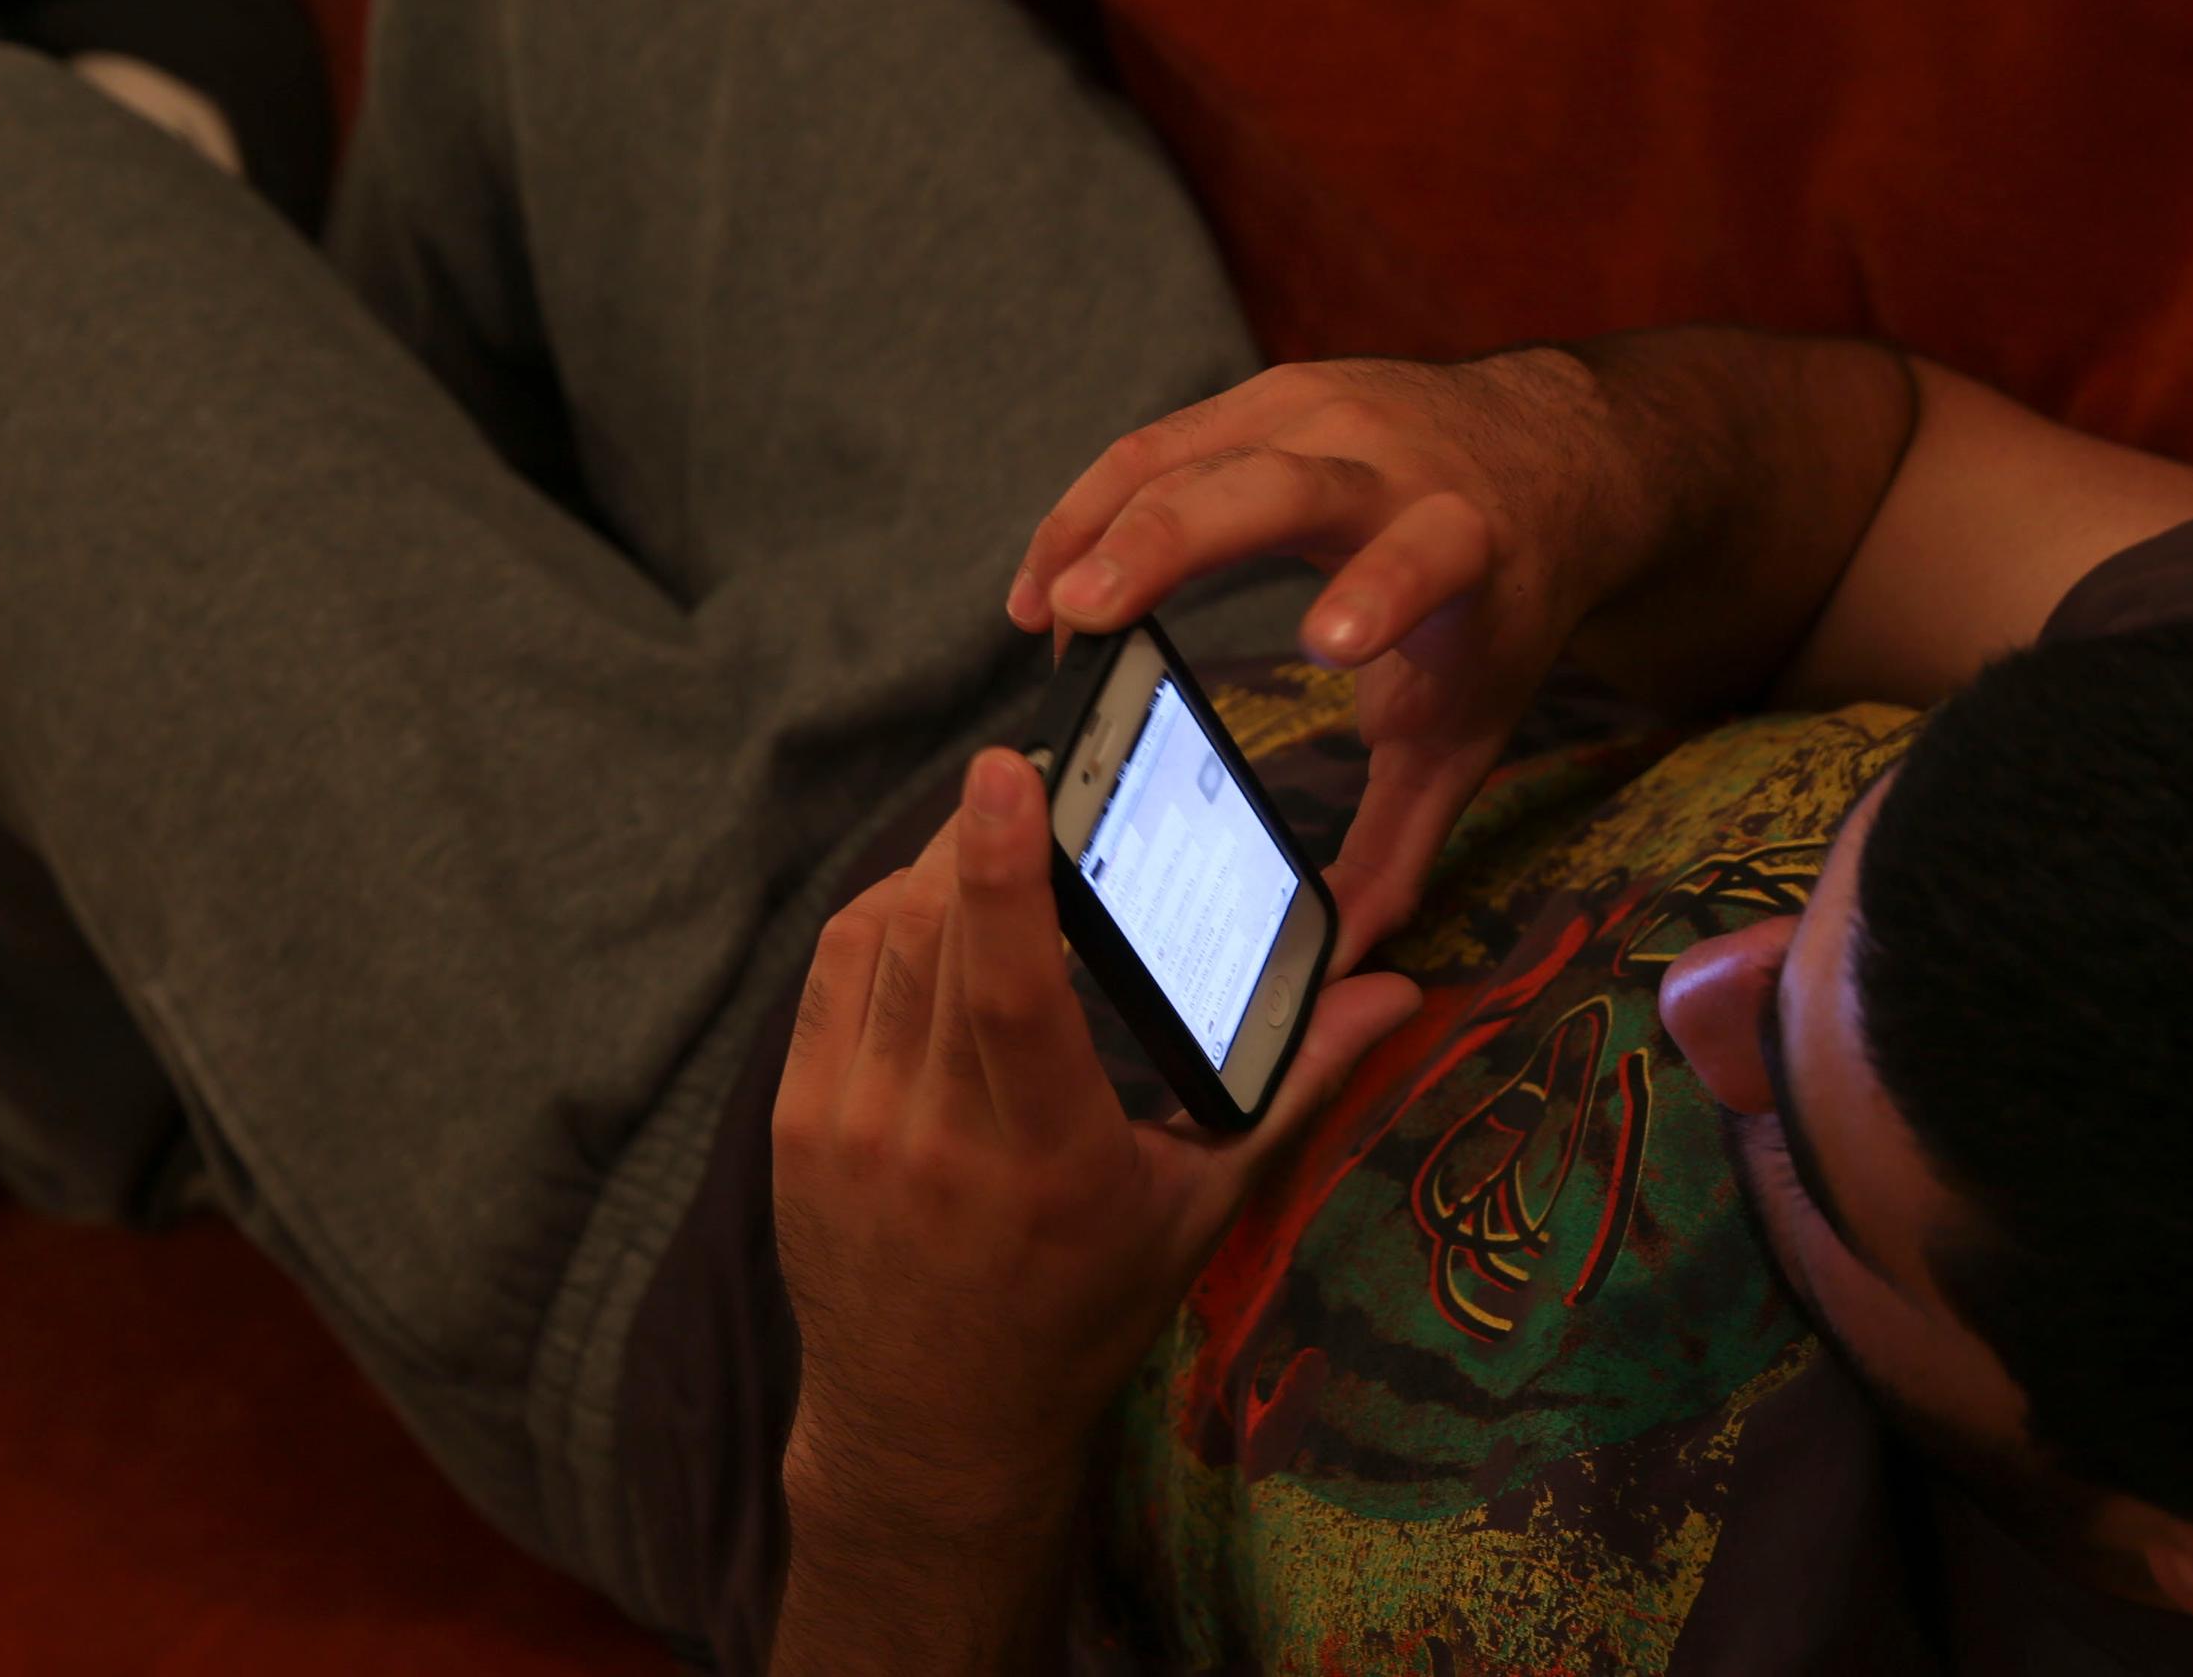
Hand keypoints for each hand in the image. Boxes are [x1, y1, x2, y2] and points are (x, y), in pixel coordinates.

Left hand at [772, 751, 1417, 1581]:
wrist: (935, 1424)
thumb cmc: (1085, 1310)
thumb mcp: (1200, 1207)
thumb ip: (1294, 1084)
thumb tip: (1399, 991)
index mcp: (1047, 1162)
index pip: (1011, 989)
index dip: (1007, 871)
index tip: (1007, 767)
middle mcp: (932, 1141)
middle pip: (937, 934)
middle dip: (981, 838)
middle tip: (1036, 785)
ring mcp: (847, 1130)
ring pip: (876, 937)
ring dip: (933, 869)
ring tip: (993, 842)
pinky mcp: (793, 1124)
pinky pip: (833, 974)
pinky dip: (884, 919)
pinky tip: (933, 907)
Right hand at [1005, 353, 1648, 958]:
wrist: (1551, 454)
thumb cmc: (1503, 606)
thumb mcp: (1475, 723)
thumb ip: (1400, 842)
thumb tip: (1338, 970)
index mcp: (1464, 545)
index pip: (1424, 557)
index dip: (1380, 594)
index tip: (1331, 645)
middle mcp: (1390, 464)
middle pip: (1274, 485)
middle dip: (1171, 541)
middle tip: (1081, 611)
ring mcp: (1317, 413)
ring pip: (1187, 454)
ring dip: (1098, 528)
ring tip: (1038, 614)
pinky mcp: (1261, 400)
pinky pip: (1156, 447)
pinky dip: (1092, 511)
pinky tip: (1048, 583)